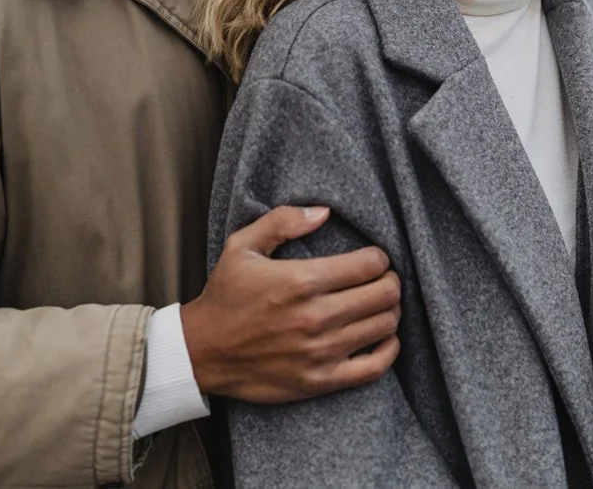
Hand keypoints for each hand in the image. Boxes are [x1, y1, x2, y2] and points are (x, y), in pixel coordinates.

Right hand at [182, 206, 401, 403]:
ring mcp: (320, 352)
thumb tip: (324, 212)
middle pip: (384, 294)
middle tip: (382, 279)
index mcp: (301, 280)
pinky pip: (374, 368)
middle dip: (390, 281)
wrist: (201, 351)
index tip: (374, 257)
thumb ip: (283, 221)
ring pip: (384, 326)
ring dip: (390, 311)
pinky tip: (385, 337)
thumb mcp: (242, 245)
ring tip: (380, 304)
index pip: (370, 264)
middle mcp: (315, 317)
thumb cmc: (225, 296)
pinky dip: (389, 351)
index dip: (380, 256)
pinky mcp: (319, 380)